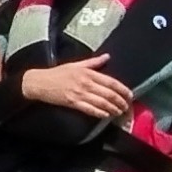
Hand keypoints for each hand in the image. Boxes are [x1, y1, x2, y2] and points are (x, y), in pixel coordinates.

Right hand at [18, 59, 132, 120]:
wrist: (41, 82)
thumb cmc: (58, 73)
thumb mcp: (76, 64)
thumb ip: (93, 62)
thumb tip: (107, 57)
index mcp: (88, 73)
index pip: (111, 82)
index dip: (122, 90)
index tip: (130, 95)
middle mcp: (86, 83)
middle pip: (109, 94)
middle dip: (120, 102)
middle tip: (127, 107)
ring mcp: (79, 94)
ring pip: (102, 103)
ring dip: (113, 109)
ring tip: (119, 112)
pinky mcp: (73, 103)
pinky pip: (90, 109)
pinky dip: (100, 113)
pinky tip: (106, 115)